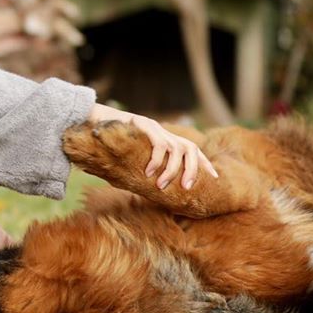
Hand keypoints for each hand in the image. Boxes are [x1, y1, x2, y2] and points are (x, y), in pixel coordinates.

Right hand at [88, 103, 218, 190]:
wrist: (98, 121)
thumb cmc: (116, 144)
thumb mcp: (135, 157)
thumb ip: (145, 168)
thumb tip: (150, 191)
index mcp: (168, 140)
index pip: (193, 151)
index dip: (205, 164)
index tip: (215, 179)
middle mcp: (166, 133)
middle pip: (191, 149)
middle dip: (193, 170)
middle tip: (187, 187)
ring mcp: (157, 128)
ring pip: (177, 149)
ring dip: (171, 170)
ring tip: (160, 185)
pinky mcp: (146, 125)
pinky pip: (159, 144)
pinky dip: (157, 160)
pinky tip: (148, 172)